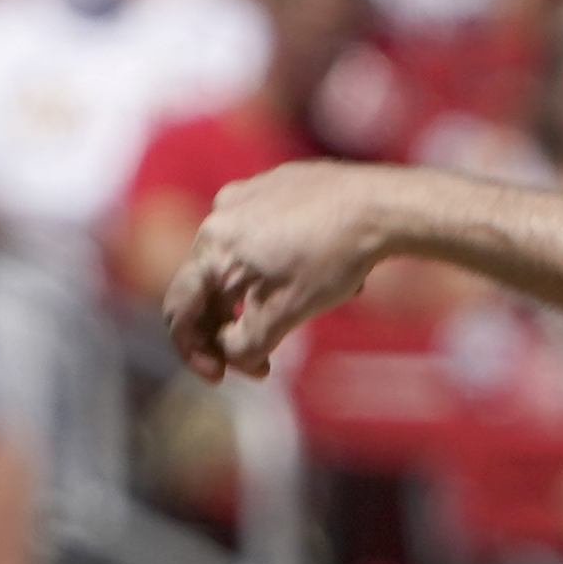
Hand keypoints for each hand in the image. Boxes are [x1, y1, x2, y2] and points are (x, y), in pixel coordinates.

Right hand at [166, 161, 399, 379]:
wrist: (383, 205)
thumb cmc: (334, 258)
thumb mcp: (285, 314)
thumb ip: (245, 344)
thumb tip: (230, 356)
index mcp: (212, 246)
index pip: (179, 309)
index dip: (192, 351)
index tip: (220, 376)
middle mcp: (221, 215)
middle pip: (207, 288)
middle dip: (231, 330)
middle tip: (264, 364)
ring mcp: (248, 196)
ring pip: (238, 265)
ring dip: (258, 302)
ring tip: (304, 311)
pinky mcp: (276, 187)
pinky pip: (263, 239)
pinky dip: (278, 270)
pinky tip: (320, 276)